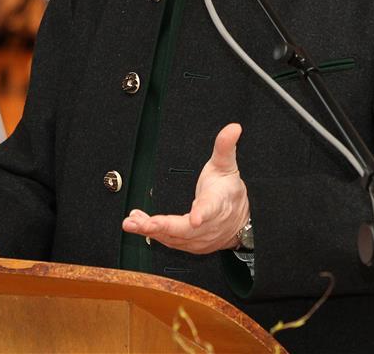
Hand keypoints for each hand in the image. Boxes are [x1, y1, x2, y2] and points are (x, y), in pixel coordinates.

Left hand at [121, 123, 248, 254]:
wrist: (241, 223)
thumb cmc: (228, 192)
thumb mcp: (227, 166)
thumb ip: (224, 146)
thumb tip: (233, 127)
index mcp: (218, 203)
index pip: (211, 208)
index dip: (203, 213)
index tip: (195, 219)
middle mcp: (209, 225)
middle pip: (186, 229)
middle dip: (163, 227)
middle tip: (143, 223)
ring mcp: (199, 238)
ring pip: (174, 238)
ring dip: (151, 231)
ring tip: (132, 222)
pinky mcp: (190, 245)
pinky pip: (169, 241)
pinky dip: (153, 233)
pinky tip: (138, 223)